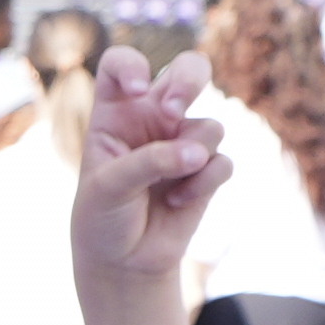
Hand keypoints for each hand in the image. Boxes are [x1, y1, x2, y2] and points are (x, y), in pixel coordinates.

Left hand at [70, 45, 226, 284]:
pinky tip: (177, 202)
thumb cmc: (103, 216)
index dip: (131, 65)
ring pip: (210, 127)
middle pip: (189, 70)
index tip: (136, 89)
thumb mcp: (108, 188)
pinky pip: (221, 163)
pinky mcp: (207, 168)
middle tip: (174, 109)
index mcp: (116, 111)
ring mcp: (184, 140)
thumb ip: (147, 163)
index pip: (121, 65)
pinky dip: (202, 184)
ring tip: (165, 187)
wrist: (123, 259)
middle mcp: (153, 118)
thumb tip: (197, 153)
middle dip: (190, 80)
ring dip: (192, 156)